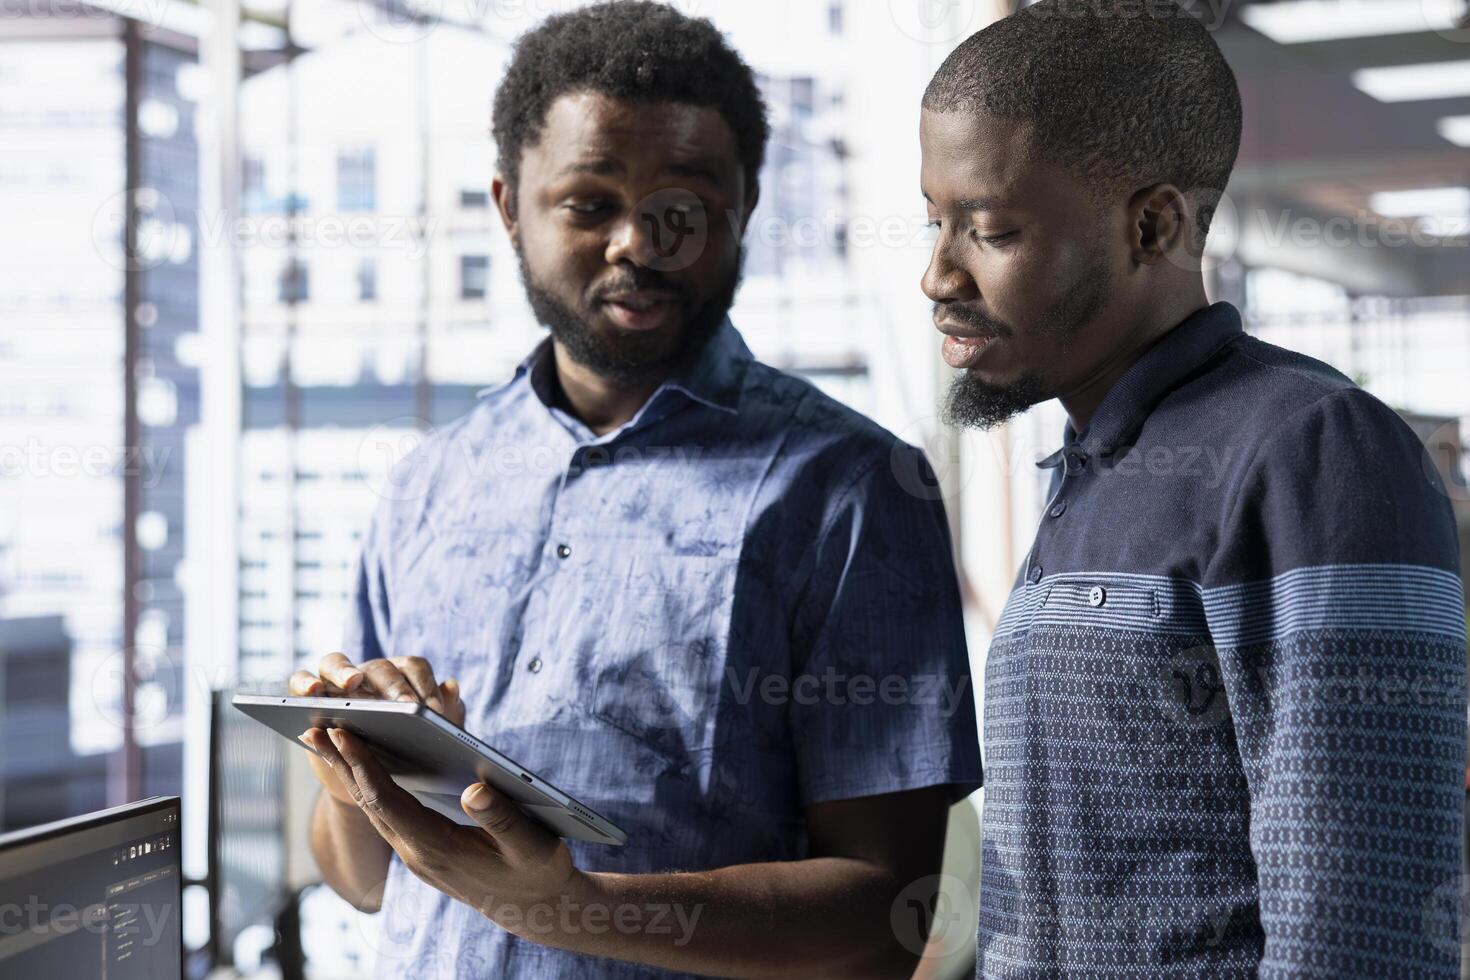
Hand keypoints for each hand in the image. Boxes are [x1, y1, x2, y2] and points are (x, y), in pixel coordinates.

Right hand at [292, 652, 463, 803]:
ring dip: (342, 671)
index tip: (434, 711)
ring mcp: (335, 682)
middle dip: (393, 686)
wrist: (371, 782)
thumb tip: (451, 685)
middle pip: (378, 666)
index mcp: (401, 675)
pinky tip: (312, 694)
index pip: (413, 668)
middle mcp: (368, 673)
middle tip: (405, 707)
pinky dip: (304, 682)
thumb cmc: (406, 752)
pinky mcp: (308, 698)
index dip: (424, 685)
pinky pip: (299, 681)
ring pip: (334, 663)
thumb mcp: (430, 739)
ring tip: (351, 683)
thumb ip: (447, 715)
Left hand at [308, 726, 586, 935]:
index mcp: (439, 850)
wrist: (533, 909)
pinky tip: (362, 764)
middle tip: (315, 728)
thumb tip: (474, 789)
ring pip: (373, 809)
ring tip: (326, 740)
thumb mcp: (533, 846)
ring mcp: (417, 854)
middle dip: (343, 765)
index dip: (365, 767)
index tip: (344, 734)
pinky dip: (369, 784)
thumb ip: (503, 819)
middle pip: (370, 804)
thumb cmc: (537, 873)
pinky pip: (386, 813)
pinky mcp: (422, 849)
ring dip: (349, 774)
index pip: (389, 803)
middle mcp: (418, 854)